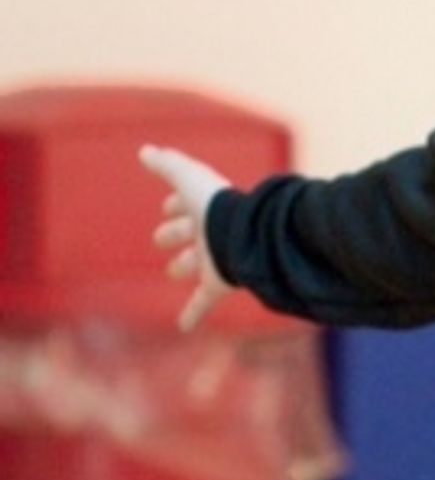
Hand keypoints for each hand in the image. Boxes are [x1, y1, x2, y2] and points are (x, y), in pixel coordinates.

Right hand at [139, 144, 232, 330]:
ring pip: (194, 264)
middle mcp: (211, 232)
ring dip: (184, 267)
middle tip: (163, 239)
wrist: (244, 236)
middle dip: (175, 234)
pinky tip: (184, 328)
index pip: (186, 203)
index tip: (170, 206)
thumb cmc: (216, 205)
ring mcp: (215, 258)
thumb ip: (167, 164)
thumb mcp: (188, 178)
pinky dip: (193, 314)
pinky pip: (203, 302)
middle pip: (187, 233)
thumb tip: (146, 151)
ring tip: (176, 272)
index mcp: (205, 206)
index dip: (176, 203)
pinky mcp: (219, 283)